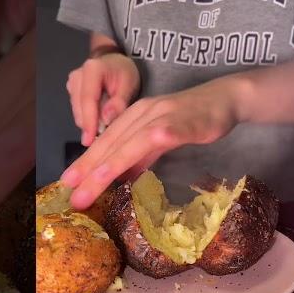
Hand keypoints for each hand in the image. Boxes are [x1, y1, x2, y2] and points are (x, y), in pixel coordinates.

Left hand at [61, 76, 247, 208]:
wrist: (225, 99)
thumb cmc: (193, 119)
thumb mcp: (161, 138)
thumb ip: (141, 155)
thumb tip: (122, 176)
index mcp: (134, 116)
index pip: (105, 142)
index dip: (85, 163)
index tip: (68, 183)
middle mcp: (141, 113)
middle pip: (109, 144)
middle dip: (87, 169)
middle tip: (70, 192)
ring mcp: (158, 117)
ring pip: (125, 144)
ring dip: (104, 168)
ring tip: (87, 189)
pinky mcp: (176, 125)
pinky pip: (152, 142)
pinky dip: (137, 157)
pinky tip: (125, 174)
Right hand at [66, 53, 139, 146]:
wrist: (114, 63)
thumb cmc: (123, 72)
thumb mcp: (129, 84)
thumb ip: (119, 101)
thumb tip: (107, 118)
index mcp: (92, 70)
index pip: (88, 99)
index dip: (89, 121)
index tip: (91, 139)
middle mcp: (77, 76)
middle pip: (80, 108)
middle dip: (90, 126)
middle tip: (106, 139)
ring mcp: (72, 84)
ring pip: (78, 113)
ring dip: (90, 123)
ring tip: (106, 128)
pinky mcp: (71, 92)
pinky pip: (79, 112)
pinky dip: (89, 119)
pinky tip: (100, 121)